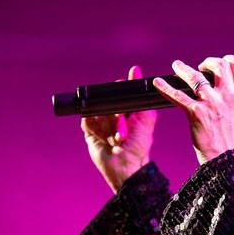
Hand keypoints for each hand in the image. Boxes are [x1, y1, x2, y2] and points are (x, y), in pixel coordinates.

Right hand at [81, 66, 157, 192]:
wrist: (125, 165)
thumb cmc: (138, 144)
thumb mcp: (145, 118)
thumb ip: (140, 95)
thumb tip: (135, 70)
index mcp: (124, 107)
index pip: (116, 91)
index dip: (118, 95)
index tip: (124, 109)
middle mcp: (110, 111)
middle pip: (105, 100)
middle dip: (116, 116)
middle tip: (123, 129)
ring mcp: (98, 120)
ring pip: (97, 111)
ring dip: (109, 126)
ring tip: (118, 139)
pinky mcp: (89, 130)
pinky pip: (88, 121)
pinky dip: (99, 130)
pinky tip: (107, 140)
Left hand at [152, 55, 233, 163]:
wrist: (229, 163)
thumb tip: (229, 96)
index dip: (230, 60)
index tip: (223, 62)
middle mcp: (228, 97)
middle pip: (219, 66)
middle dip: (209, 62)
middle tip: (201, 67)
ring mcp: (212, 103)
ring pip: (196, 77)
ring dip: (184, 69)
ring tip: (177, 66)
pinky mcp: (196, 113)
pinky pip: (177, 96)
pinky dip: (165, 88)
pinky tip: (157, 83)